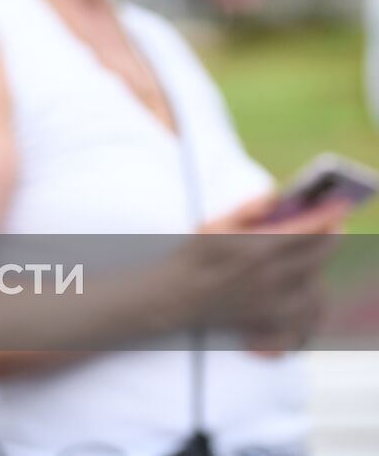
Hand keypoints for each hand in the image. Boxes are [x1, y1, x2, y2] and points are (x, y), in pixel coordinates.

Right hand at [166, 192, 348, 352]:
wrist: (175, 297)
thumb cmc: (192, 257)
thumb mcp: (214, 225)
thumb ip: (249, 210)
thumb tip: (278, 197)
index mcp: (255, 249)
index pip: (305, 228)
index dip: (326, 214)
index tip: (340, 204)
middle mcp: (270, 277)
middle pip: (319, 254)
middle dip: (330, 235)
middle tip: (333, 222)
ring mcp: (273, 301)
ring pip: (317, 281)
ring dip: (320, 264)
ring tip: (317, 250)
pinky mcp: (273, 319)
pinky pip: (308, 311)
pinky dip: (313, 297)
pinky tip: (309, 283)